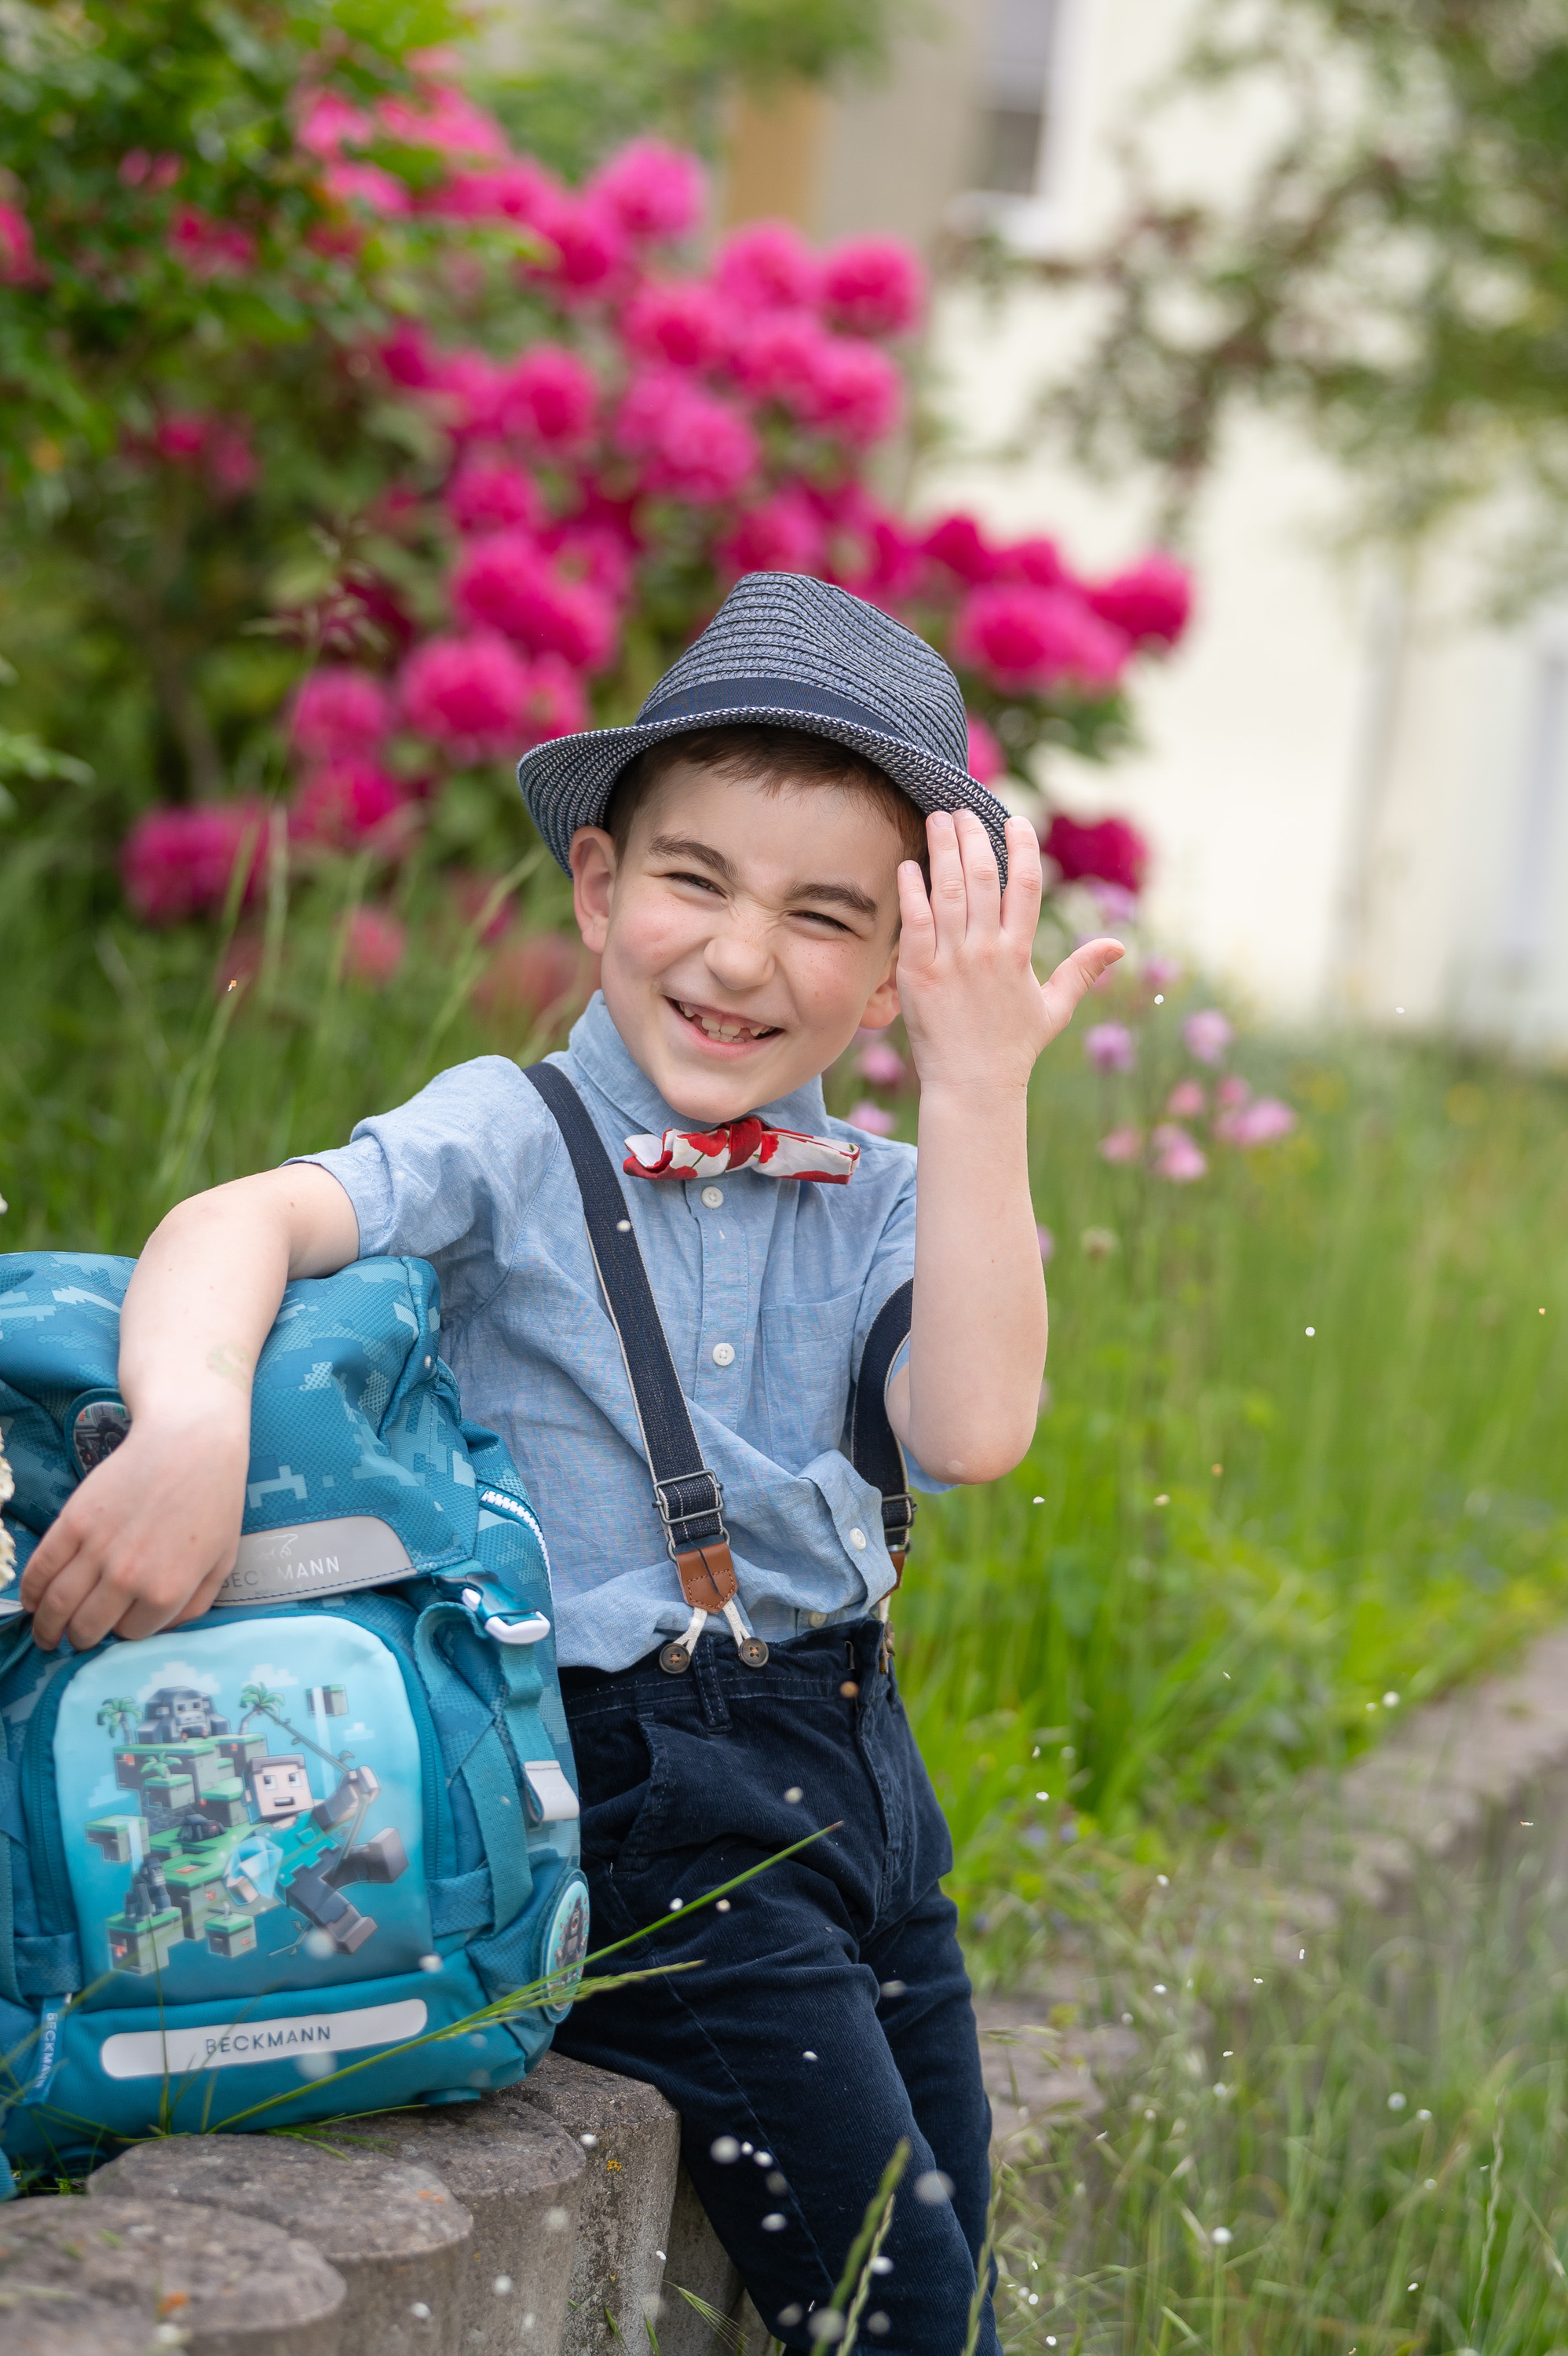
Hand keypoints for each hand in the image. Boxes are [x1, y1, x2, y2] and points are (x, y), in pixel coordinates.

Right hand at [20, 1411, 249, 1650]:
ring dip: (46, 1626)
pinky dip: (30, 1591)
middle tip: (73, 1639)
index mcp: (165, 1592)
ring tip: (46, 1634)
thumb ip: (194, 1604)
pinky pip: (41, 1568)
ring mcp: (96, 1549)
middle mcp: (127, 1578)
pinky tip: (31, 1601)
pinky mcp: (73, 1522)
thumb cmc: (214, 1499)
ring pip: (57, 1604)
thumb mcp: (222, 1561)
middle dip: (79, 1639)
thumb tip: (161, 1628)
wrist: (190, 1442)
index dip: (125, 1629)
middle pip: (87, 1626)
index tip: (121, 1621)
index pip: (130, 1633)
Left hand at [895, 810, 1124, 1093]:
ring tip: (937, 818)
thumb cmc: (1013, 1049)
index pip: (1025, 886)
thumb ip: (1082, 971)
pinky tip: (909, 864)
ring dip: (942, 849)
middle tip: (964, 809)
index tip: (1014, 820)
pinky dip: (911, 890)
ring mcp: (951, 961)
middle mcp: (986, 951)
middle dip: (973, 837)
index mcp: (1019, 953)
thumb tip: (1118, 946)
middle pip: (981, 878)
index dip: (1022, 848)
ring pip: (947, 891)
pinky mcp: (919, 974)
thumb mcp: (1054, 1009)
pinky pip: (915, 922)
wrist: (973, 1086)